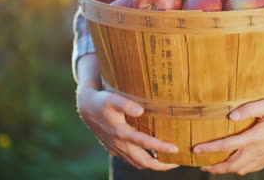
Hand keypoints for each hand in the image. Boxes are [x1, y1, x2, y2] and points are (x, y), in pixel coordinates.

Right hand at [76, 54, 178, 170]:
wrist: (86, 107)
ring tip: (169, 162)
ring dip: (153, 165)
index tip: (175, 149)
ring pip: (137, 163)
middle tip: (177, 163)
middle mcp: (119, 144)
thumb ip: (126, 104)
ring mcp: (116, 148)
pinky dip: (143, 161)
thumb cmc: (102, 100)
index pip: (144, 143)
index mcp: (121, 132)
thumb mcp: (113, 98)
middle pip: (143, 161)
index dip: (161, 148)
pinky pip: (131, 160)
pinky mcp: (114, 149)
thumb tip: (140, 111)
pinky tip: (153, 157)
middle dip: (161, 165)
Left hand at [193, 97, 263, 174]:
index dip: (210, 149)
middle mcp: (259, 150)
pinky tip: (235, 166)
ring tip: (213, 168)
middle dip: (214, 167)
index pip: (227, 146)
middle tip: (201, 165)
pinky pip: (252, 168)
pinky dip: (240, 170)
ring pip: (241, 169)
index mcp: (255, 137)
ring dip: (226, 170)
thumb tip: (230, 116)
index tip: (196, 150)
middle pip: (232, 165)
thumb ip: (248, 109)